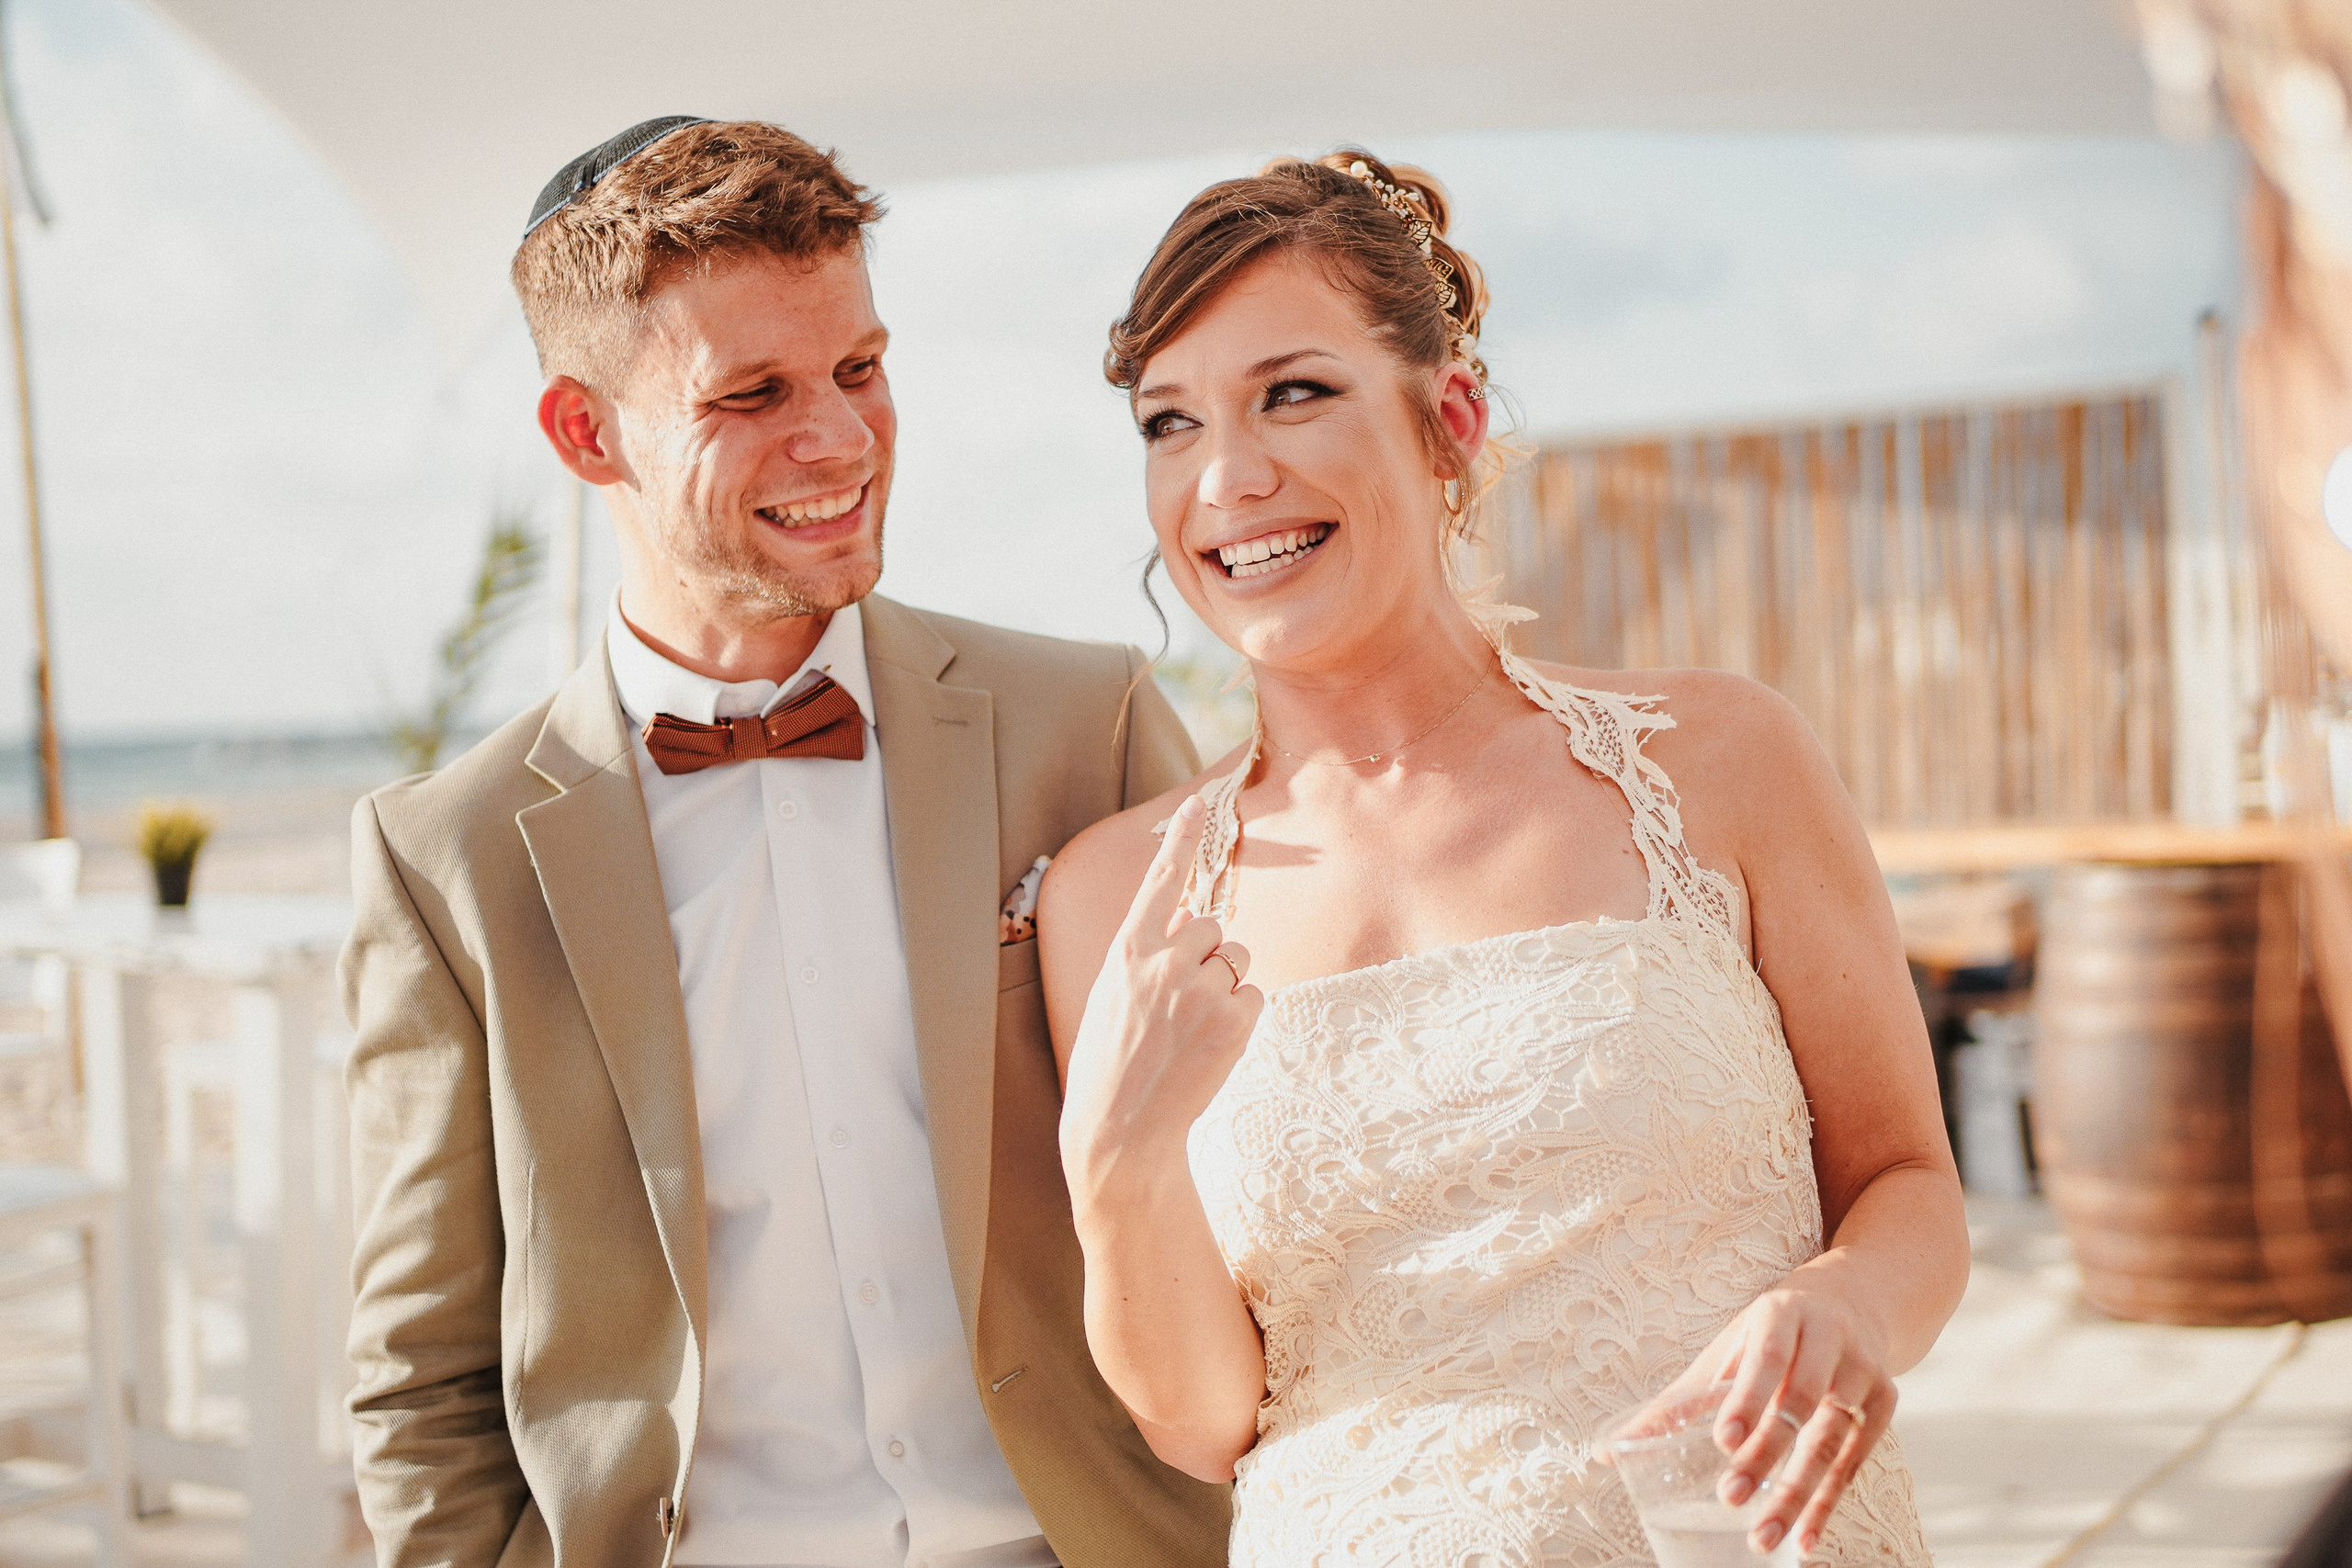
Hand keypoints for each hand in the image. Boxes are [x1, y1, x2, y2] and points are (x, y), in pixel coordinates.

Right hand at [1059, 794, 1264, 1190]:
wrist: (1122, 1130)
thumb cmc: (1114, 1063)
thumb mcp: (1114, 996)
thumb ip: (1148, 954)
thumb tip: (1189, 921)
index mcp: (1126, 952)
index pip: (1159, 881)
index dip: (1181, 839)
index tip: (1198, 801)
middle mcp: (1163, 963)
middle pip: (1210, 926)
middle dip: (1204, 956)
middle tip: (1179, 1004)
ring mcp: (1199, 991)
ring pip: (1235, 959)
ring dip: (1223, 986)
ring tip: (1190, 1028)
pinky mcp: (1233, 1020)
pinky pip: (1253, 994)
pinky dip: (1240, 1016)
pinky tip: (1210, 1045)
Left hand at [1645, 1281, 1897, 1559]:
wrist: (1855, 1300)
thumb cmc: (1773, 1333)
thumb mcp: (1729, 1350)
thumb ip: (1678, 1400)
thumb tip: (1607, 1452)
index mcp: (1782, 1315)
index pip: (1766, 1357)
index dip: (1747, 1398)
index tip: (1723, 1440)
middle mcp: (1830, 1337)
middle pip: (1801, 1402)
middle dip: (1766, 1452)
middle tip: (1729, 1498)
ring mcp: (1863, 1371)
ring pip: (1831, 1439)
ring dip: (1797, 1492)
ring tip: (1764, 1536)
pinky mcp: (1885, 1402)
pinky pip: (1855, 1461)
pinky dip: (1828, 1502)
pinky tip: (1805, 1537)